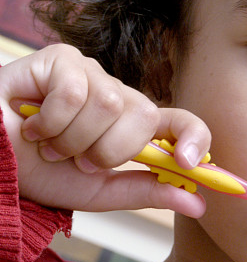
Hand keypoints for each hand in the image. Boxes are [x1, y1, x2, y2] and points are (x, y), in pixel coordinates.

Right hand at [0, 44, 210, 214]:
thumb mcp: (98, 192)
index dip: (194, 138)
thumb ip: (146, 192)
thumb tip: (199, 203)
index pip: (180, 122)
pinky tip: (31, 123)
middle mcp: (116, 96)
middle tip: (76, 160)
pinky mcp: (62, 59)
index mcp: (131, 128)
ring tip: (48, 143)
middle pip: (144, 115)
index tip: (188, 164)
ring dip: (72, 139)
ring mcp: (91, 74)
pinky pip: (74, 91)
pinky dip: (49, 120)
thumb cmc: (39, 173)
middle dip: (107, 151)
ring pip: (108, 104)